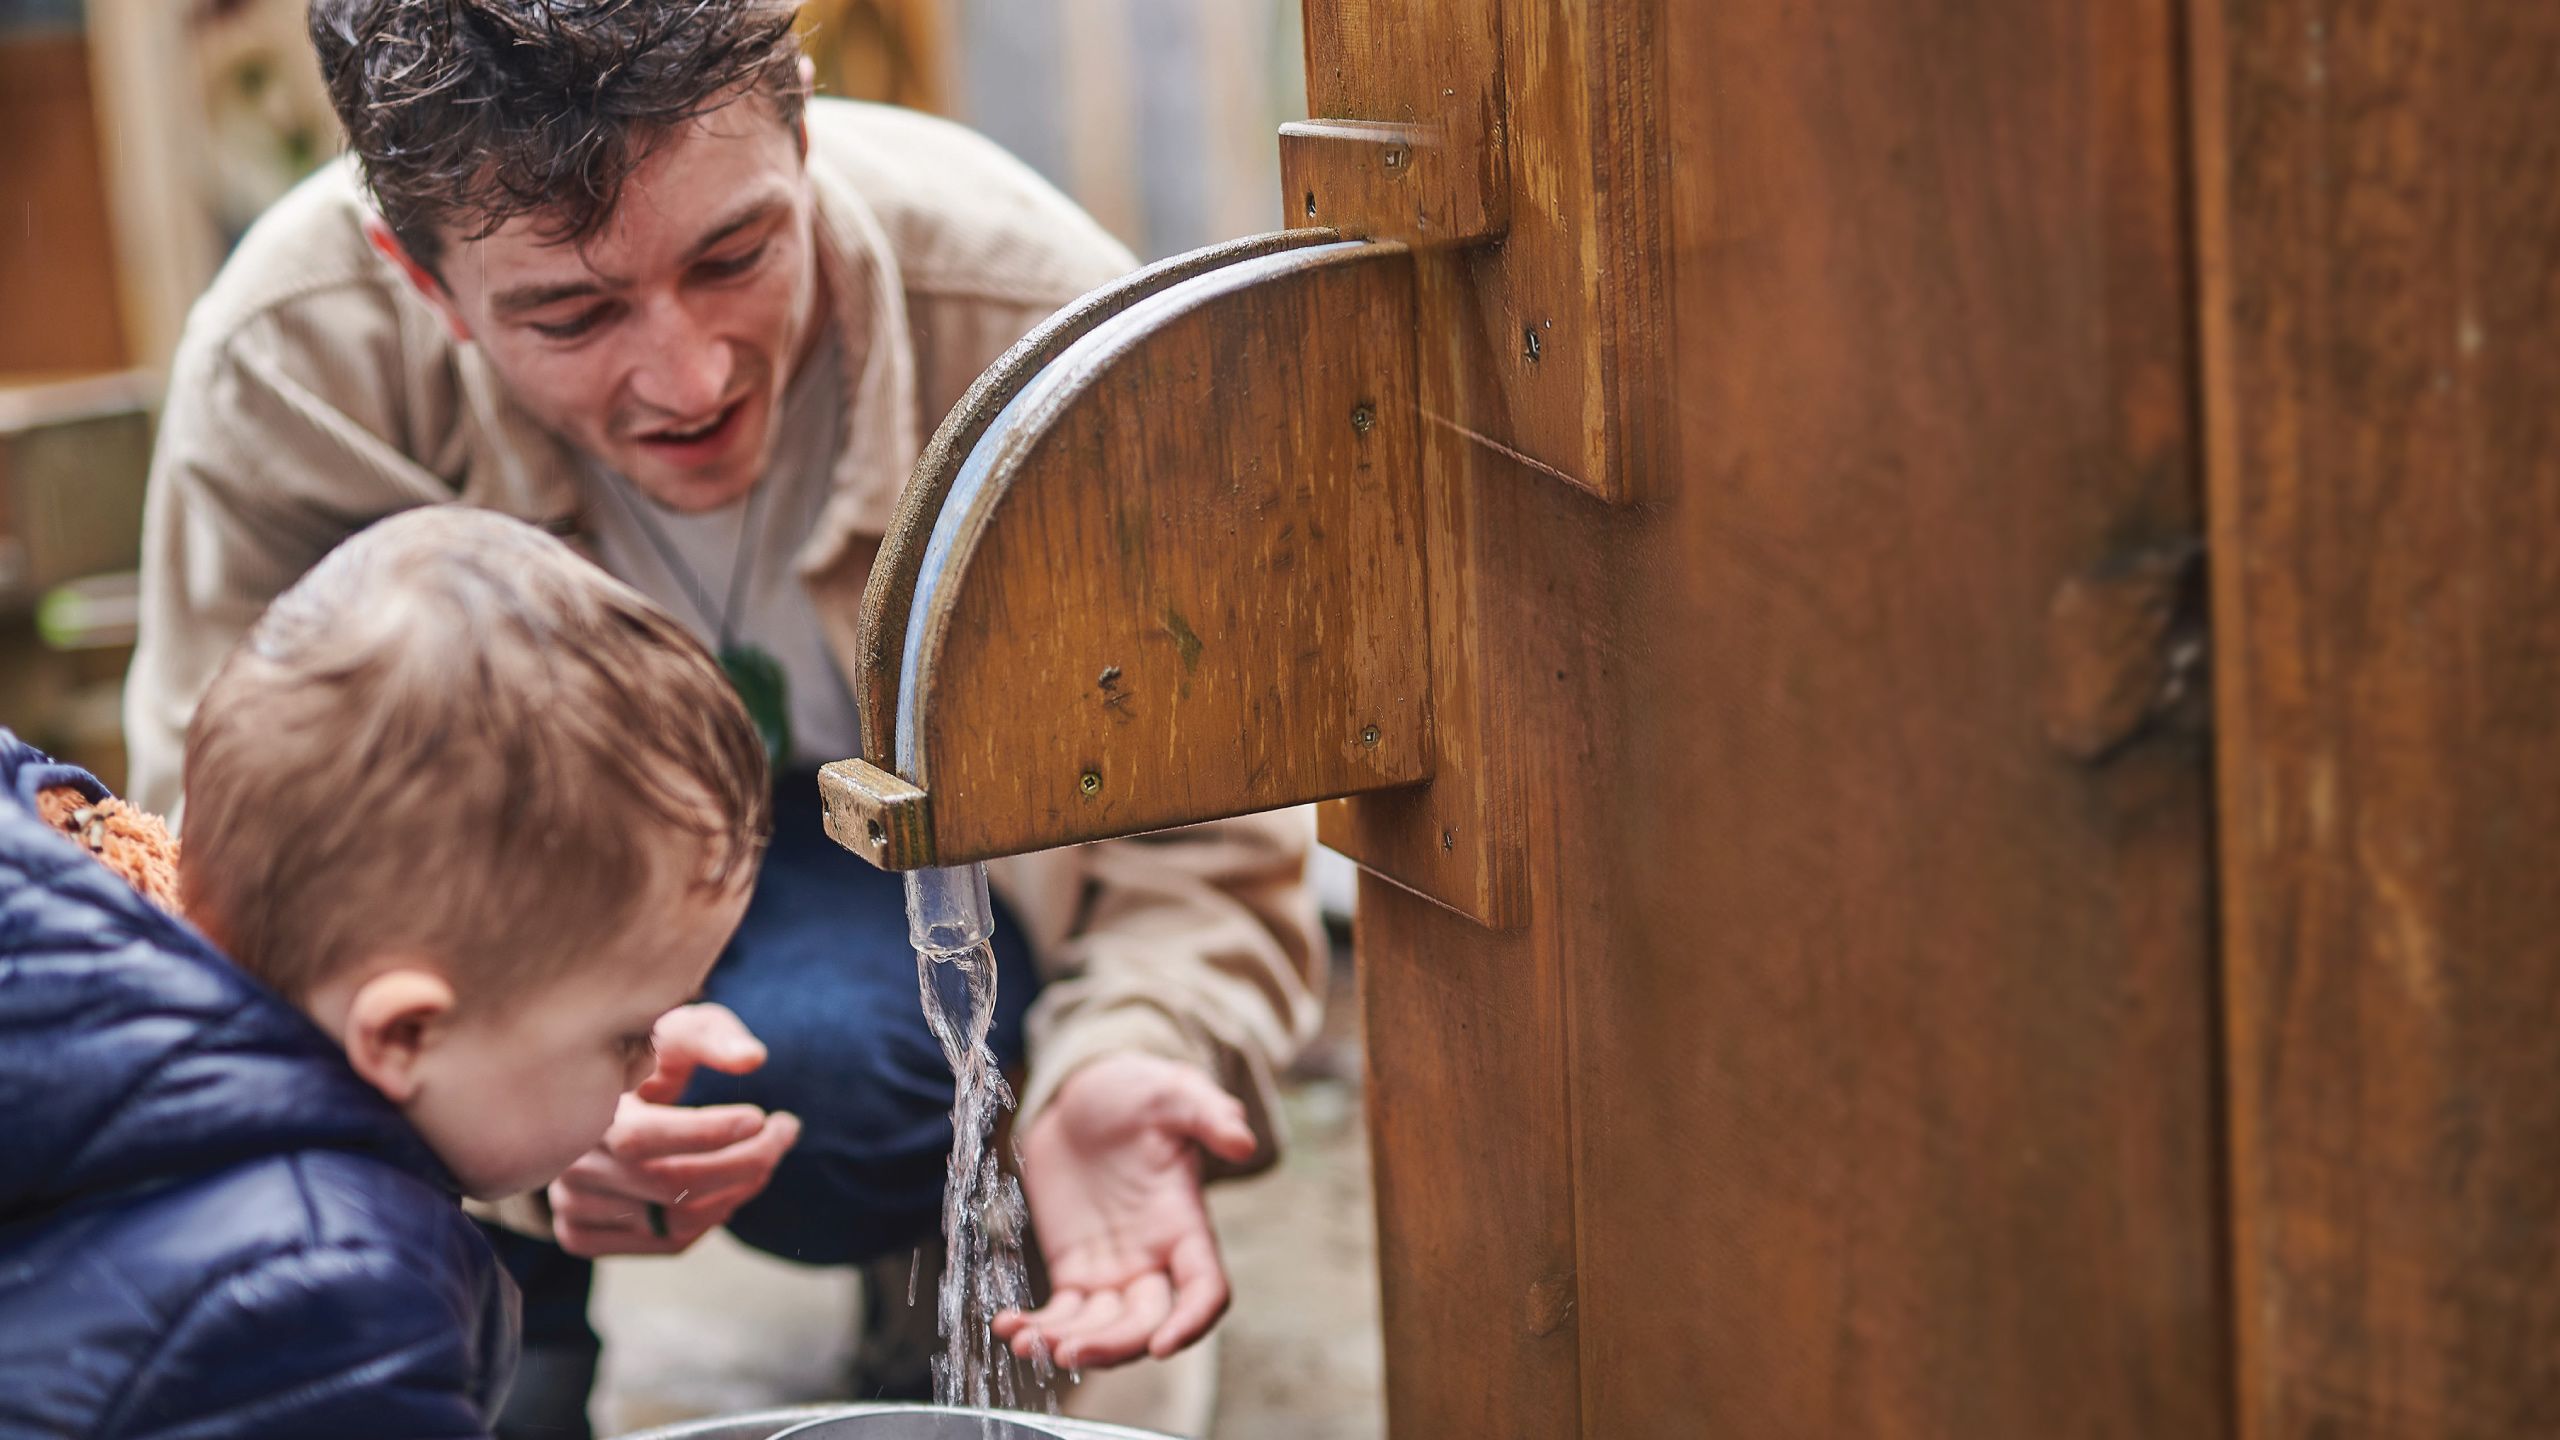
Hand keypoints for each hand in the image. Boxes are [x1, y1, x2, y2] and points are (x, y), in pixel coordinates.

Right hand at [548, 1003, 802, 1256]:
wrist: (593, 1103)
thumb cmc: (644, 1058)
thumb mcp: (674, 1031)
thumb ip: (712, 1037)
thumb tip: (752, 1059)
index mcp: (581, 1111)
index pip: (642, 1137)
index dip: (707, 1133)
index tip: (760, 1117)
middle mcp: (569, 1164)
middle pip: (671, 1184)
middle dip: (745, 1161)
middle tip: (785, 1131)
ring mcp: (571, 1207)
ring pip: (677, 1221)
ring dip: (739, 1191)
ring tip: (766, 1156)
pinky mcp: (582, 1236)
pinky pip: (668, 1243)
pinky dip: (712, 1218)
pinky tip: (730, 1186)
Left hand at [993, 1054, 1257, 1368]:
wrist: (1085, 1095)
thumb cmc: (1136, 1092)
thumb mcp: (1173, 1091)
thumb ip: (1208, 1114)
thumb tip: (1242, 1140)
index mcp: (1185, 1224)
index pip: (1205, 1289)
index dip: (1191, 1322)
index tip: (1162, 1345)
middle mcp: (1154, 1258)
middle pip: (1146, 1323)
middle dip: (1113, 1346)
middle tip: (1069, 1353)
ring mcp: (1112, 1269)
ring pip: (1100, 1330)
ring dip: (1067, 1345)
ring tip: (1025, 1344)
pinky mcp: (1074, 1269)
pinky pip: (1061, 1314)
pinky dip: (1037, 1328)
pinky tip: (1008, 1327)